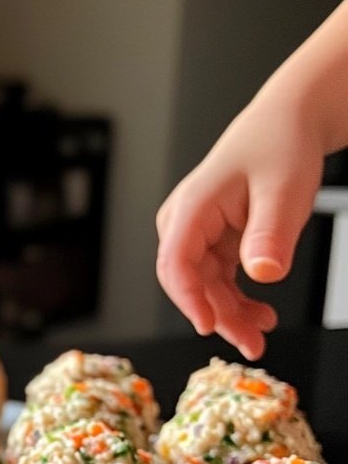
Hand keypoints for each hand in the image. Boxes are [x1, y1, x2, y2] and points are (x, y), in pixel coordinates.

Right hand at [156, 98, 323, 359]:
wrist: (288, 122)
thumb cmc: (280, 145)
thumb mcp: (283, 190)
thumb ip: (270, 234)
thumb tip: (263, 275)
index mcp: (190, 208)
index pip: (175, 263)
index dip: (189, 299)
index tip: (209, 326)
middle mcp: (184, 224)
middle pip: (189, 283)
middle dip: (218, 316)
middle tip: (251, 342)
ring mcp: (196, 234)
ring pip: (205, 287)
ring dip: (230, 313)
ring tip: (262, 331)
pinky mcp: (212, 241)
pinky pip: (218, 279)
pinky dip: (237, 299)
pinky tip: (259, 312)